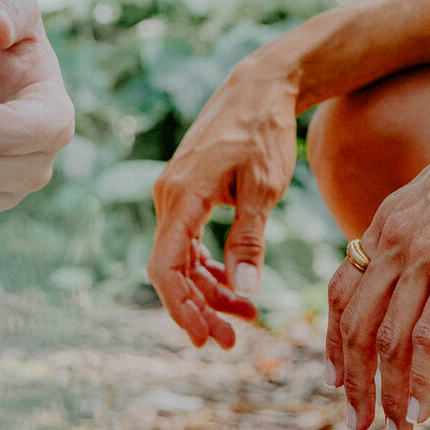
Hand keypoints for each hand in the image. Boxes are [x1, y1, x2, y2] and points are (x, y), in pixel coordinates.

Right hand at [147, 56, 298, 347]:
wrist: (259, 89)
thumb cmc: (263, 133)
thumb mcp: (263, 188)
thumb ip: (250, 240)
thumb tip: (245, 291)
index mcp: (181, 197)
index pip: (165, 267)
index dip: (182, 308)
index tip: (206, 338)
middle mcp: (169, 198)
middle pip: (171, 270)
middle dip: (199, 308)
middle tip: (231, 340)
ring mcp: (176, 196)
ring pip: (181, 259)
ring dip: (208, 291)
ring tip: (246, 316)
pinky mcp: (189, 194)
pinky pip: (189, 242)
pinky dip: (210, 268)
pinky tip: (237, 285)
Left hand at [325, 93, 429, 429]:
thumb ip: (428, 227)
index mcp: (388, 217)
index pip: (342, 290)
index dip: (335, 341)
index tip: (338, 377)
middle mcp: (394, 237)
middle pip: (354, 324)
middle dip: (354, 380)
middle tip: (358, 421)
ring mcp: (423, 255)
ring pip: (385, 341)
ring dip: (387, 395)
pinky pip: (427, 343)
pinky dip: (419, 385)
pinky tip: (422, 414)